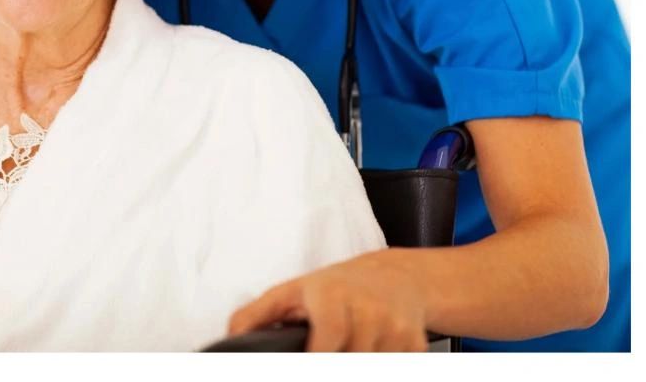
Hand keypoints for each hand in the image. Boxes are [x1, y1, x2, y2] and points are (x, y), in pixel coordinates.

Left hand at [228, 250, 429, 351]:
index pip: (330, 336)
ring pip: (373, 366)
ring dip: (358, 363)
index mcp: (331, 296)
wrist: (395, 278)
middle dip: (340, 361)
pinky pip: (398, 367)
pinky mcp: (415, 344)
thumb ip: (256, 317)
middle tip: (330, 349)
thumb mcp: (290, 294)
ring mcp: (395, 327)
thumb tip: (229, 339)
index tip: (311, 360)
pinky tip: (371, 352)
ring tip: (347, 348)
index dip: (320, 355)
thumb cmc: (333, 289)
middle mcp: (367, 308)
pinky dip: (381, 364)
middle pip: (352, 359)